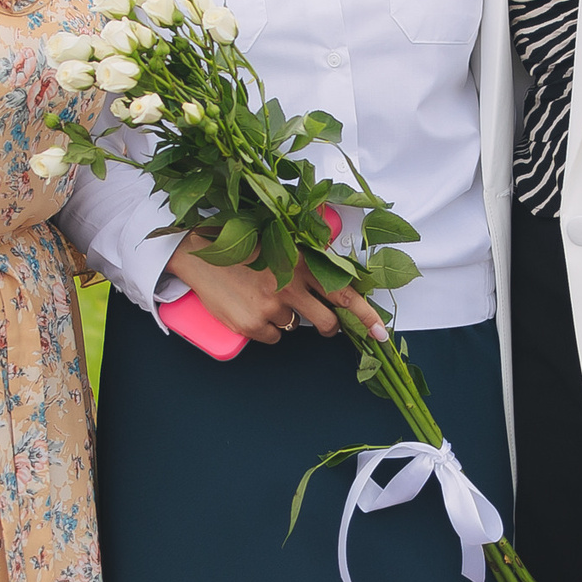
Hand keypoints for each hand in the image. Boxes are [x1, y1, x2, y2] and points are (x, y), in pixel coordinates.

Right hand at [168, 239, 387, 343]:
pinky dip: (266, 328)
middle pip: (327, 322)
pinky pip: (273, 337)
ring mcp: (271, 307)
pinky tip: (251, 308)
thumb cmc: (243, 245)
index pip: (345, 293)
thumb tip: (335, 279)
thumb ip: (309, 259)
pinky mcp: (252, 325)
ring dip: (289, 318)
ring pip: (296, 327)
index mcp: (303, 262)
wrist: (200, 253)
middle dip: (331, 328)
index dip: (366, 316)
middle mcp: (291, 285)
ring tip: (267, 298)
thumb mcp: (282, 243)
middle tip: (325, 326)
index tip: (382, 334)